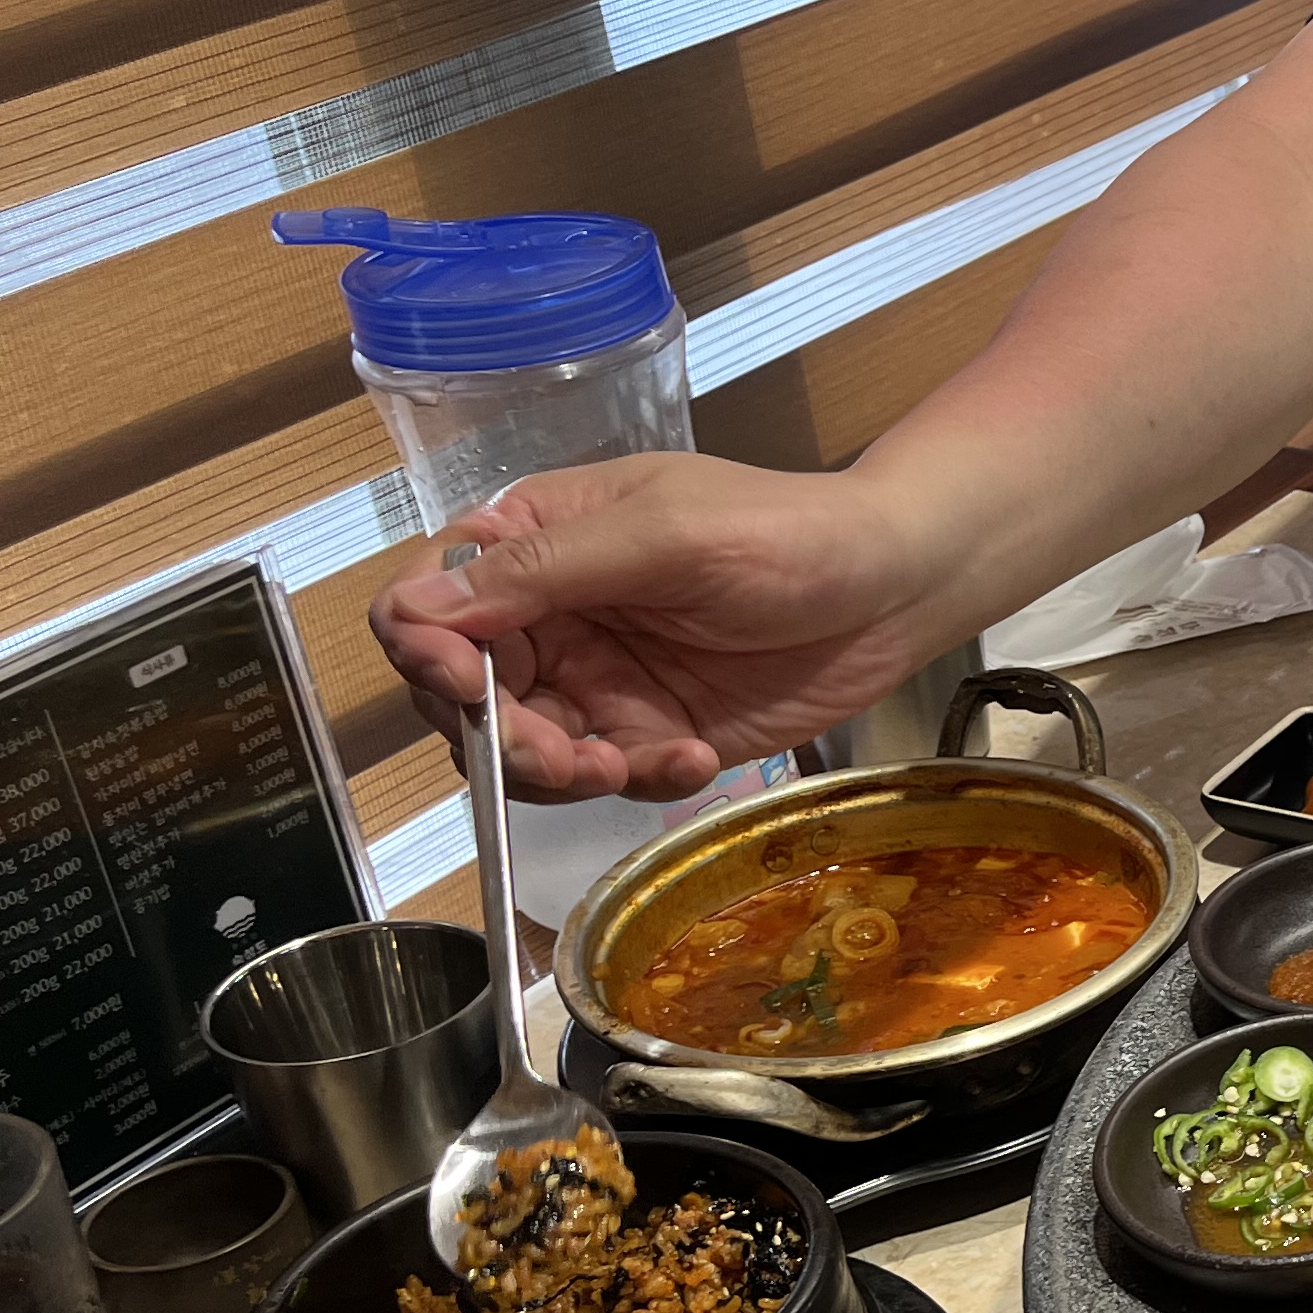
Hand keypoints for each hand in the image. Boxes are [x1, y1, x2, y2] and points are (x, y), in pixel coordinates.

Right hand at [370, 456, 944, 799]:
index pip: (424, 603)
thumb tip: (417, 605)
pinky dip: (635, 780)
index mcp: (534, 543)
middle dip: (499, 737)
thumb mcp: (663, 534)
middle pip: (459, 697)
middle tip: (565, 754)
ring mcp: (597, 681)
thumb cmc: (787, 532)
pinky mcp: (648, 733)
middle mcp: (550, 617)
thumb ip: (543, 571)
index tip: (470, 686)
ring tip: (627, 762)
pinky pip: (602, 778)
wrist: (895, 587)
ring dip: (559, 773)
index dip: (426, 653)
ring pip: (521, 752)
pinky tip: (693, 758)